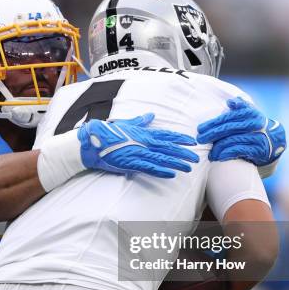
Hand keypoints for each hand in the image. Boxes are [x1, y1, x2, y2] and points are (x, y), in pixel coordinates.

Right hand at [78, 113, 198, 177]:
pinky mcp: (130, 164)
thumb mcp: (125, 123)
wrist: (92, 141)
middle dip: (183, 152)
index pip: (166, 135)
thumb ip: (140, 121)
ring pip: (161, 159)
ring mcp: (137, 153)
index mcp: (142, 133)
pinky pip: (148, 168)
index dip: (180, 139)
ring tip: (188, 167)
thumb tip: (151, 115)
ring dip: (175, 163)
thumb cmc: (107, 132)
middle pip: (167, 148)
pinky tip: (171, 174)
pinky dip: (160, 171)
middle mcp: (142, 142)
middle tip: (196, 157)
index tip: (192, 141)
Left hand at [197, 97, 285, 167]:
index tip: (200, 129)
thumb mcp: (250, 114)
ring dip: (218, 148)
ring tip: (209, 152)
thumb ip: (240, 107)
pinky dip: (226, 154)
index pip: (227, 118)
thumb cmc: (255, 127)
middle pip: (228, 129)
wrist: (275, 142)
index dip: (212, 123)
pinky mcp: (258, 149)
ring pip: (232, 141)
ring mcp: (257, 137)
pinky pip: (238, 151)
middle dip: (211, 134)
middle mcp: (254, 124)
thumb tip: (230, 102)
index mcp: (250, 113)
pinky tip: (219, 156)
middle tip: (200, 139)